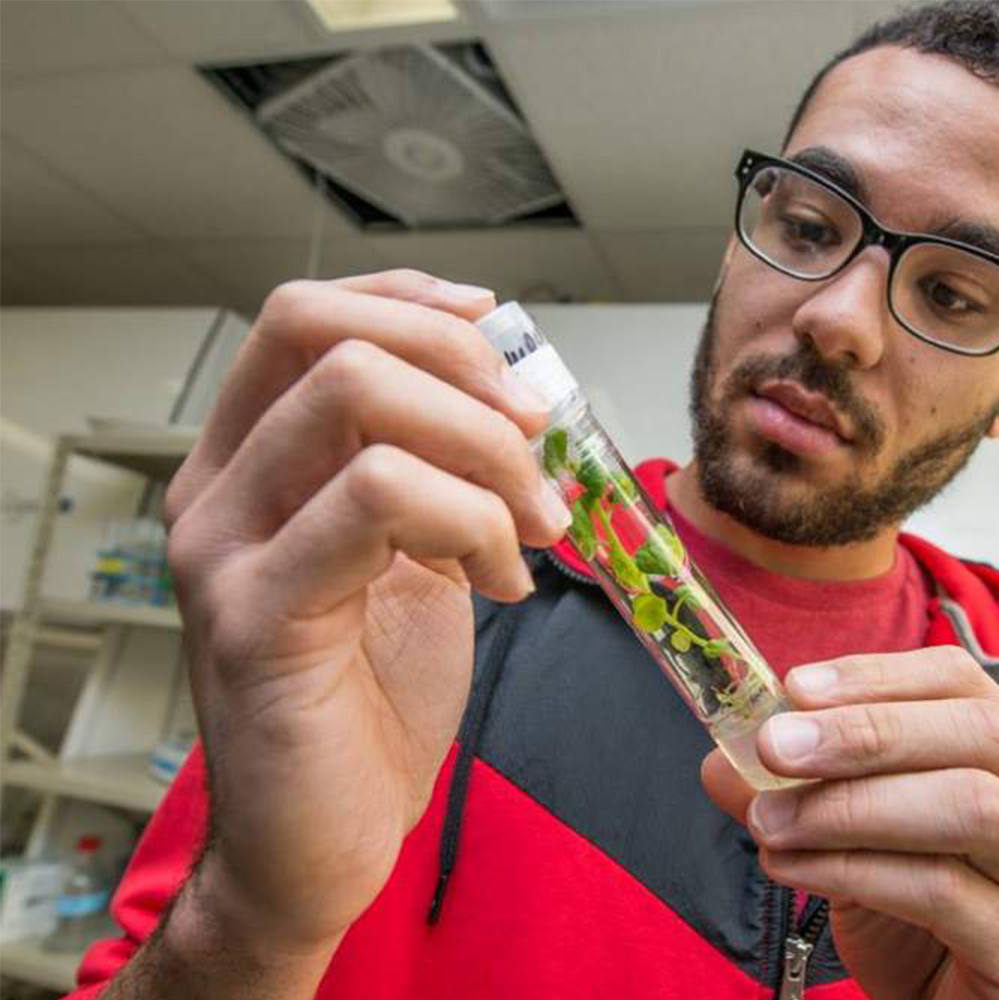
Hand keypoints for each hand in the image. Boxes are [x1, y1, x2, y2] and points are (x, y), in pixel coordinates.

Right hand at [163, 271, 570, 955]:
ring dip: (486, 450)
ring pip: (357, 400)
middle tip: (539, 444)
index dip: (415, 302)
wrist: (321, 839)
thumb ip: (436, 468)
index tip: (505, 336)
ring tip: (534, 527)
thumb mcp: (416, 553)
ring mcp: (224, 548)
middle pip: (330, 333)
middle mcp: (216, 488)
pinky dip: (472, 524)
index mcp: (250, 460)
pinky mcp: (255, 617)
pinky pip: (378, 501)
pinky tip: (501, 586)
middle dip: (467, 367)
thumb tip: (515, 394)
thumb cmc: (369, 699)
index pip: (307, 314)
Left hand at [701, 648, 998, 999]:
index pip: (969, 687)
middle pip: (983, 735)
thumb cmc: (921, 942)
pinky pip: (946, 892)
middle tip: (775, 746)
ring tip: (770, 821)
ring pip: (975, 808)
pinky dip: (855, 870)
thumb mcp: (854, 849)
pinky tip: (791, 869)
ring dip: (855, 804)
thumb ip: (800, 796)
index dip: (881, 677)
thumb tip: (721, 755)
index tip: (794, 686)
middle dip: (868, 732)